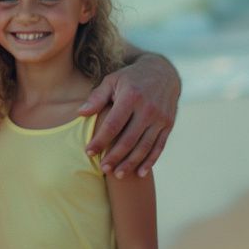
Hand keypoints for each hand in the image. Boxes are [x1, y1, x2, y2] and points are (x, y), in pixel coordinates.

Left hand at [78, 53, 178, 177]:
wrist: (163, 72)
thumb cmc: (130, 78)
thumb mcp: (112, 80)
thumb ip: (97, 97)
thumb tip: (80, 113)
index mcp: (131, 97)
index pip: (113, 124)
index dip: (101, 140)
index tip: (89, 152)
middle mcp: (148, 109)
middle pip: (129, 139)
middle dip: (115, 156)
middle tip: (103, 169)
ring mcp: (160, 118)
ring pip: (145, 146)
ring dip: (131, 163)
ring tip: (118, 175)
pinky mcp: (168, 125)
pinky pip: (159, 146)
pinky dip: (150, 161)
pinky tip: (140, 173)